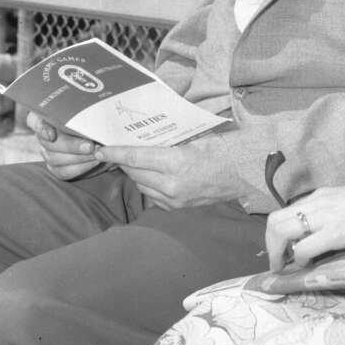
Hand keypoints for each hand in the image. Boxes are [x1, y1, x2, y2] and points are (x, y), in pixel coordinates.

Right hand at [26, 110, 101, 179]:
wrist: (101, 135)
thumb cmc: (93, 116)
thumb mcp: (88, 109)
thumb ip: (84, 110)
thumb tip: (89, 109)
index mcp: (45, 117)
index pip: (36, 121)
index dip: (42, 128)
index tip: (51, 134)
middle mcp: (43, 135)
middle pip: (48, 143)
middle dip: (71, 146)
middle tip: (90, 145)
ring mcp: (48, 153)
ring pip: (55, 159)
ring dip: (79, 158)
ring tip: (97, 154)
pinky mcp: (56, 167)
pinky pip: (64, 172)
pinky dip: (81, 168)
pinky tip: (95, 161)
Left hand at [91, 137, 245, 209]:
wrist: (244, 174)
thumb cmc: (222, 149)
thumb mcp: (194, 139)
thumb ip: (167, 142)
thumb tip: (143, 137)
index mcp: (176, 163)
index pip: (135, 158)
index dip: (115, 153)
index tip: (99, 148)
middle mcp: (172, 185)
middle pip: (134, 172)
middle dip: (123, 161)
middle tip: (116, 150)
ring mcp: (174, 199)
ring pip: (141, 185)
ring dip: (135, 173)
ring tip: (134, 161)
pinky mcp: (177, 207)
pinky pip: (152, 196)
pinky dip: (147, 184)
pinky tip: (152, 175)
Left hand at [265, 174, 344, 272]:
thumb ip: (333, 212)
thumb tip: (324, 231)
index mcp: (321, 196)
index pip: (285, 212)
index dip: (277, 235)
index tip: (282, 251)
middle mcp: (318, 203)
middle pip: (274, 221)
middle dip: (270, 246)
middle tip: (278, 263)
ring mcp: (326, 216)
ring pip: (282, 232)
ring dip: (278, 254)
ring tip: (285, 268)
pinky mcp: (338, 231)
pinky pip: (305, 247)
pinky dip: (300, 259)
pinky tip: (308, 266)